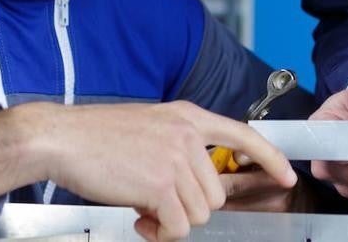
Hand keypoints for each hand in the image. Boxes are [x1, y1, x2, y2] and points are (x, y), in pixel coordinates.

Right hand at [0, 101, 295, 241]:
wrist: (61, 138)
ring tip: (143, 208)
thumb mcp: (148, 128)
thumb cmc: (94, 136)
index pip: (243, 133)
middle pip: (216, 192)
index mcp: (186, 116)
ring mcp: (176, 160)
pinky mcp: (161, 185)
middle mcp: (187, 135)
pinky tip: (139, 219)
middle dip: (189, 206)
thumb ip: (176, 148)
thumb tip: (190, 187)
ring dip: (172, 220)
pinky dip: (160, 232)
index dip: (270, 157)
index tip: (286, 176)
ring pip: (200, 213)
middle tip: (155, 202)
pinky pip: (179, 227)